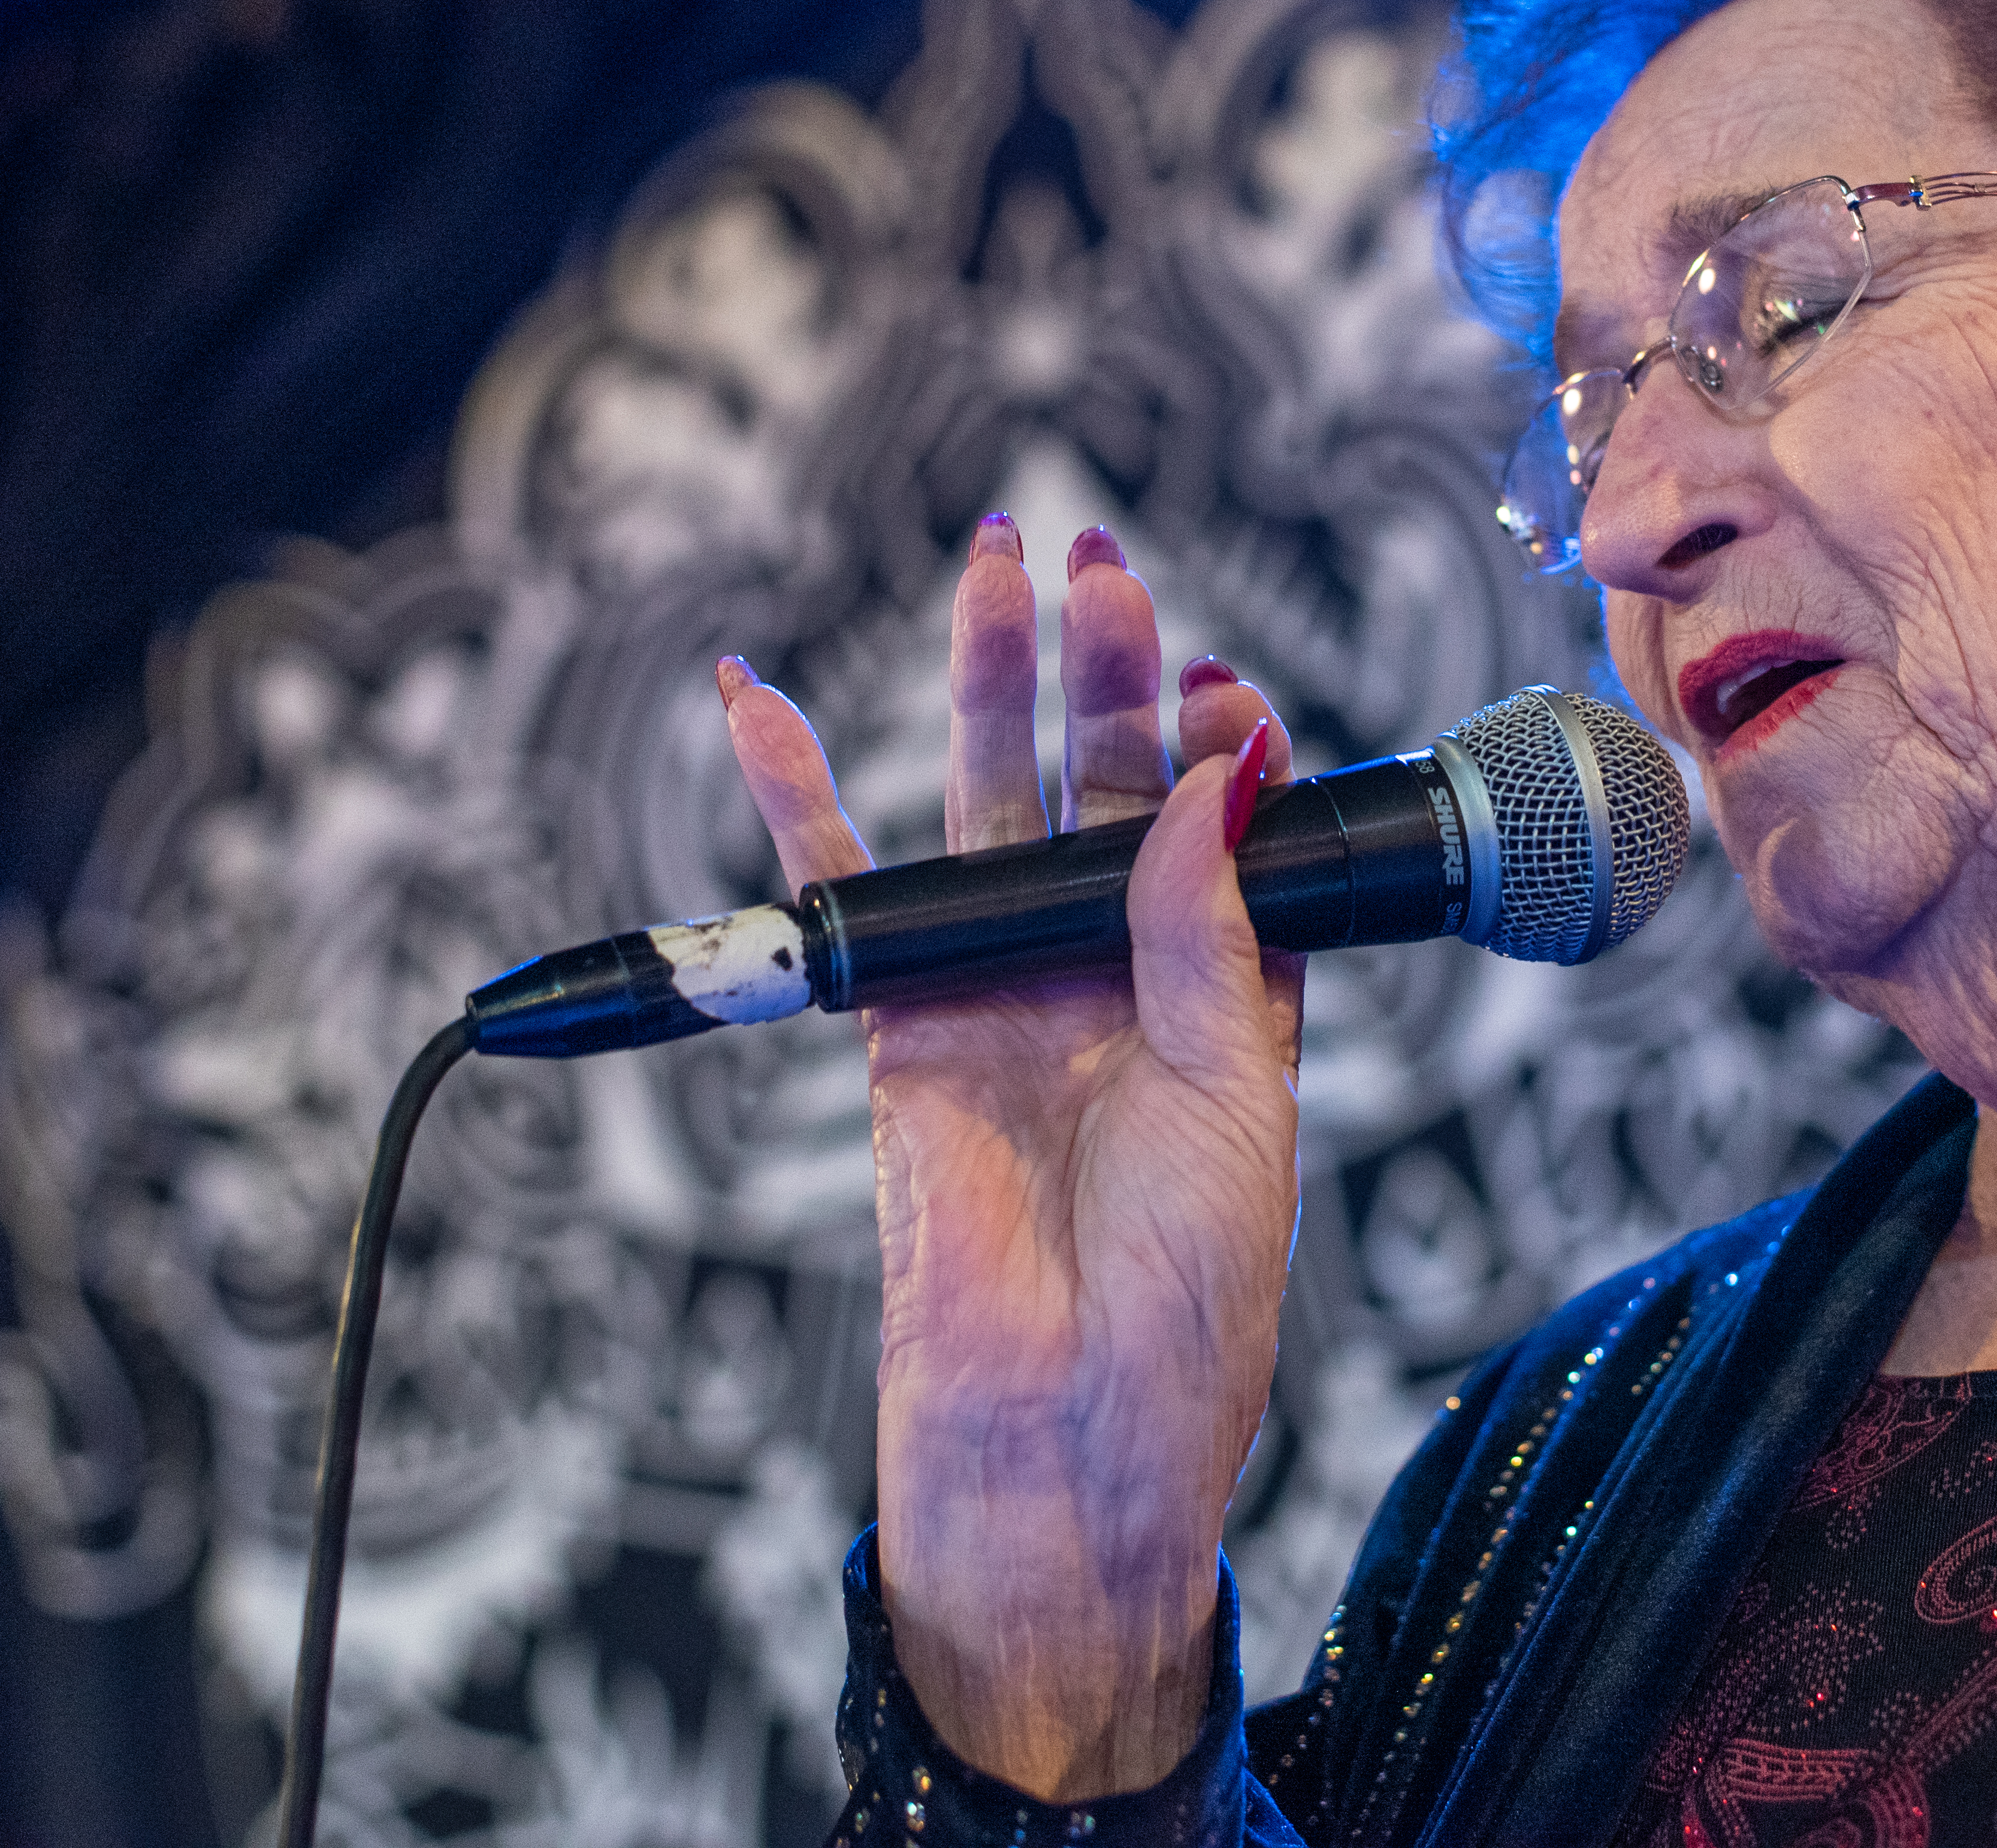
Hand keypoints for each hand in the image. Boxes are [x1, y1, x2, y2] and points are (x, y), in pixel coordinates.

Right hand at [720, 516, 1304, 1799]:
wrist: (1067, 1444)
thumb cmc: (1185, 1308)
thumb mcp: (1239, 1099)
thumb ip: (1214, 926)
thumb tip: (1220, 762)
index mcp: (1220, 997)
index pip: (1216, 825)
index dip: (1216, 741)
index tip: (1213, 677)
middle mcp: (1112, 979)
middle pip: (1099, 781)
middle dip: (1097, 664)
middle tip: (1095, 551)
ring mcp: (1001, 993)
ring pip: (984, 801)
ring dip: (984, 681)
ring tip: (995, 559)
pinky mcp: (900, 1031)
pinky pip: (842, 891)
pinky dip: (792, 794)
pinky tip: (757, 695)